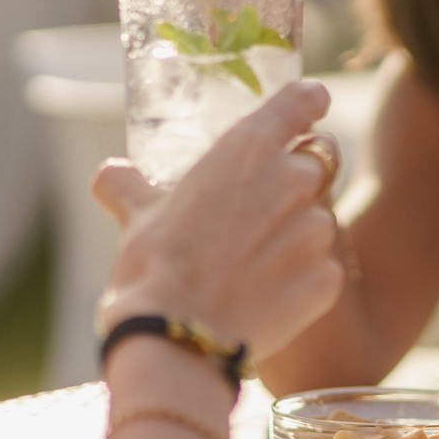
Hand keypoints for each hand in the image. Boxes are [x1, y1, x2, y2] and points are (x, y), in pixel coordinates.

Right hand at [91, 81, 344, 361]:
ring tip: (253, 261)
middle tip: (262, 206)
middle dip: (297, 177)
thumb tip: (110, 175)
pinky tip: (266, 295)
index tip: (309, 107)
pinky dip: (302, 278)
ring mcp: (316, 231)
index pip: (302, 99)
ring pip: (322, 219)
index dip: (308, 101)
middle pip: (320, 159)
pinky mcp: (327, 278)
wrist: (175, 338)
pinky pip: (324, 269)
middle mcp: (293, 180)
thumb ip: (128, 186)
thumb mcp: (136, 215)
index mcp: (249, 148)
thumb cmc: (152, 267)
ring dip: (298, 232)